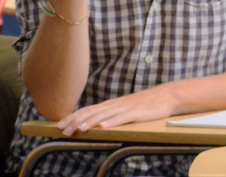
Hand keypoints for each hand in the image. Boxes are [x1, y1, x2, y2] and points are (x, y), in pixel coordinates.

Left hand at [56, 85, 175, 136]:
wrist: (166, 96)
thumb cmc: (146, 104)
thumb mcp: (126, 108)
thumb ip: (112, 113)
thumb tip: (97, 122)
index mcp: (112, 104)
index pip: (88, 109)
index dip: (73, 116)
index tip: (59, 124)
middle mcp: (115, 104)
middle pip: (92, 112)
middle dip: (76, 120)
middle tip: (62, 129)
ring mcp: (125, 108)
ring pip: (104, 115)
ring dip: (89, 122)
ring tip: (78, 129)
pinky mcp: (136, 113)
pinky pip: (122, 118)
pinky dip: (111, 122)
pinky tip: (103, 127)